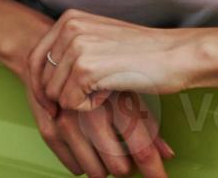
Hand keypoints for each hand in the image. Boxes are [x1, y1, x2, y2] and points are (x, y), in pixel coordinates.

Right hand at [14, 63, 173, 176]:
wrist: (55, 52)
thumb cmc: (98, 71)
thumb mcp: (127, 89)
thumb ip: (148, 123)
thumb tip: (168, 154)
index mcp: (117, 100)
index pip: (141, 148)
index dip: (153, 171)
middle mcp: (91, 112)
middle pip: (118, 165)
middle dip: (127, 169)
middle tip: (129, 164)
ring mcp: (67, 121)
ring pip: (95, 171)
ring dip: (105, 170)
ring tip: (109, 158)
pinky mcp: (49, 128)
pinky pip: (74, 166)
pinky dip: (84, 166)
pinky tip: (89, 155)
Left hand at [28, 9, 209, 114]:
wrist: (176, 55)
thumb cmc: (141, 54)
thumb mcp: (99, 40)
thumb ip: (70, 50)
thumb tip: (40, 81)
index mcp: (69, 19)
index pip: (34, 58)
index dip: (39, 87)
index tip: (51, 105)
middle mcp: (68, 27)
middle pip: (42, 79)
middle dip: (61, 97)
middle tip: (92, 96)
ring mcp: (76, 46)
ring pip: (55, 94)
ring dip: (79, 101)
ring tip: (106, 88)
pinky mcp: (86, 68)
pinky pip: (71, 104)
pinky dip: (90, 108)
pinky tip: (110, 92)